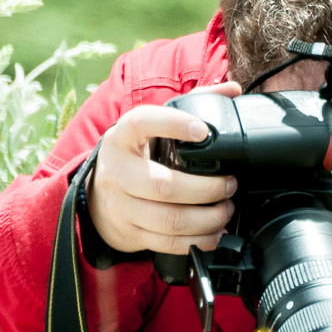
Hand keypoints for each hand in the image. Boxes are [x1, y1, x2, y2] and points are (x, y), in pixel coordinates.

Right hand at [86, 82, 240, 255]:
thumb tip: (232, 89)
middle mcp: (116, 171)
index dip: (173, 125)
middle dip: (207, 189)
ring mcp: (121, 205)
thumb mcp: (151, 128)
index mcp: (122, 138)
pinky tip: (215, 233)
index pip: (143, 124)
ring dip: (207, 218)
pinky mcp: (129, 232)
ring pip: (169, 219)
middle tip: (231, 184)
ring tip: (227, 210)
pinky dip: (197, 241)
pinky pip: (167, 242)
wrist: (99, 196)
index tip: (203, 130)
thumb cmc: (136, 156)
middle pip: (165, 185)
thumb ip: (192, 103)